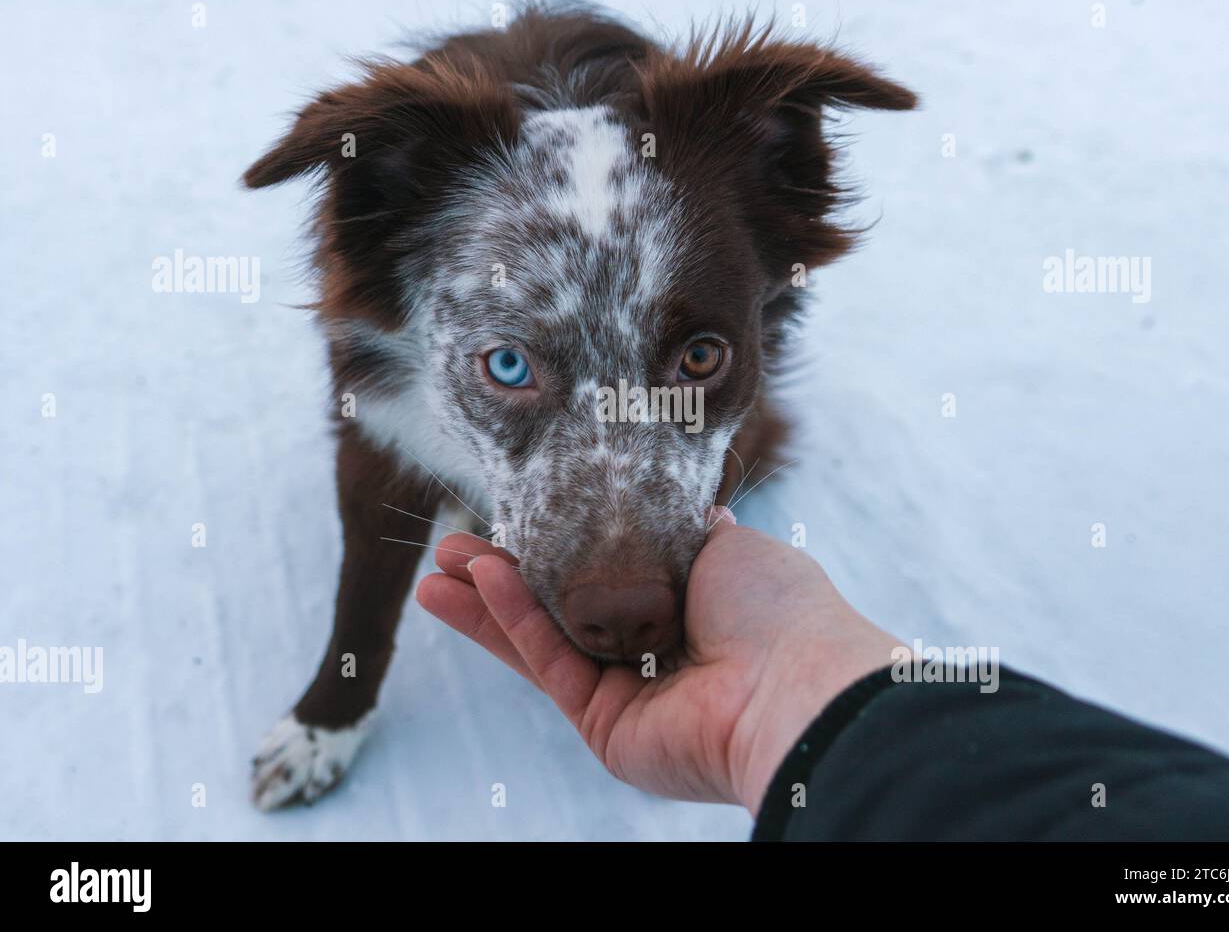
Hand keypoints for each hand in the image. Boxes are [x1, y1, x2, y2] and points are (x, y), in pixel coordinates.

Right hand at [416, 508, 904, 813]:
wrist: (790, 681)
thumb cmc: (771, 606)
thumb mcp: (723, 543)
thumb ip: (678, 530)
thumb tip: (681, 505)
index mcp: (686, 605)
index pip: (605, 572)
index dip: (558, 544)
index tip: (516, 512)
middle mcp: (652, 651)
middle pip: (562, 609)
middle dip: (504, 577)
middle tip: (451, 545)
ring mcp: (626, 692)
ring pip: (543, 640)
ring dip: (487, 603)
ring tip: (434, 570)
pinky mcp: (604, 727)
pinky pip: (551, 664)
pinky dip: (514, 622)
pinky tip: (480, 582)